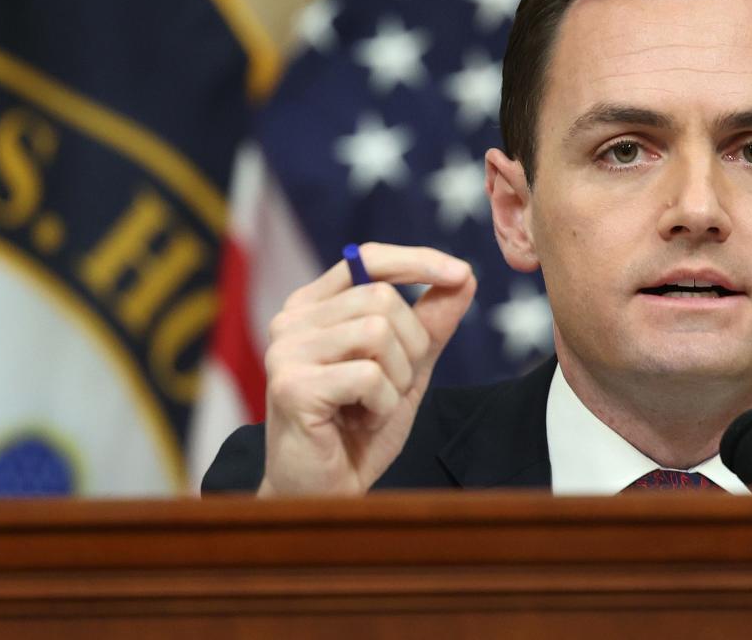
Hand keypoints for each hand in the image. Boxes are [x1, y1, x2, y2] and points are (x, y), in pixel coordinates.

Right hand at [258, 243, 475, 495]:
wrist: (326, 491)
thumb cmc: (359, 428)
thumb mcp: (407, 368)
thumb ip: (431, 323)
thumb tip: (465, 275)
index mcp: (314, 307)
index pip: (368, 259)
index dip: (418, 262)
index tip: (461, 273)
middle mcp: (291, 320)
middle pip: (381, 299)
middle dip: (411, 345)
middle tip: (395, 386)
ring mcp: (286, 351)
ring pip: (377, 331)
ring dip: (397, 378)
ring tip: (374, 406)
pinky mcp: (291, 386)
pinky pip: (368, 376)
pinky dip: (383, 405)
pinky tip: (360, 422)